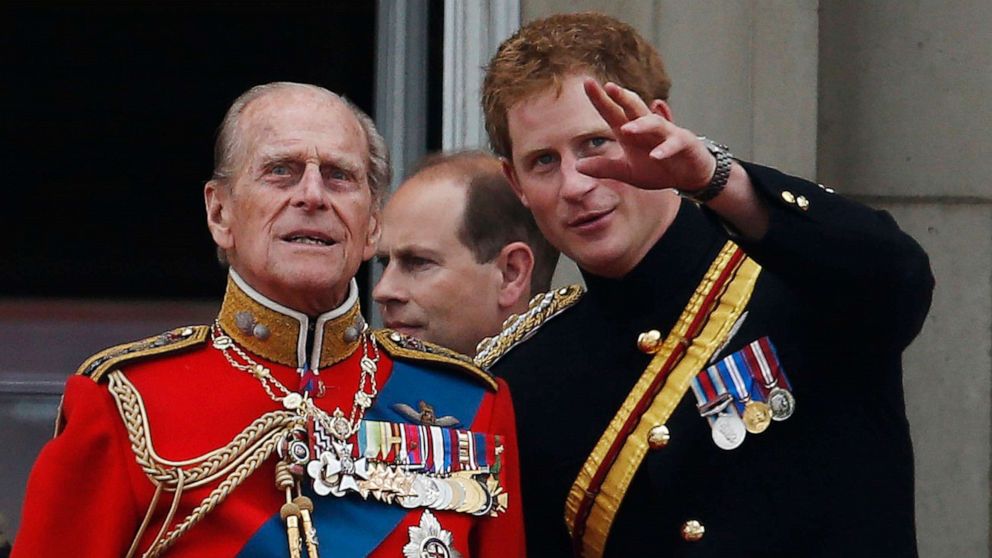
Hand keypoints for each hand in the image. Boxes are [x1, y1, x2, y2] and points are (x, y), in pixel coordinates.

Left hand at [575, 78, 715, 192]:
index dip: (601, 99)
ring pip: (654, 123)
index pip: (613, 112)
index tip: (587, 83)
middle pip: (634, 108)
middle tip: (609, 87)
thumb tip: (577, 166)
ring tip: (627, 129)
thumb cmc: (658, 169)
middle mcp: (648, 128)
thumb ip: (605, 168)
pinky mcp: (684, 144)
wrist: (690, 175)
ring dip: (641, 125)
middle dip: (623, 97)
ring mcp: (667, 133)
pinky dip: (665, 149)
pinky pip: (674, 144)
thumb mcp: (628, 172)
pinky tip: (656, 156)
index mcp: (631, 132)